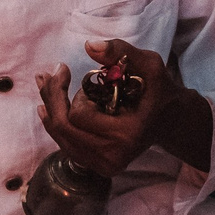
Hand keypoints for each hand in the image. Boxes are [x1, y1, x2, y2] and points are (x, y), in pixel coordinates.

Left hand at [37, 38, 186, 178]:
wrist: (169, 120)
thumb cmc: (158, 90)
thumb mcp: (148, 64)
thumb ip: (120, 52)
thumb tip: (89, 46)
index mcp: (127, 134)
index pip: (79, 116)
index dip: (77, 95)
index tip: (86, 80)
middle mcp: (114, 156)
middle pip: (65, 128)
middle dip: (54, 99)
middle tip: (50, 74)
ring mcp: (105, 165)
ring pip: (61, 138)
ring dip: (51, 109)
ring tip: (46, 83)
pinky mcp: (100, 168)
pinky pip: (66, 147)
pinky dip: (54, 126)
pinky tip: (45, 109)